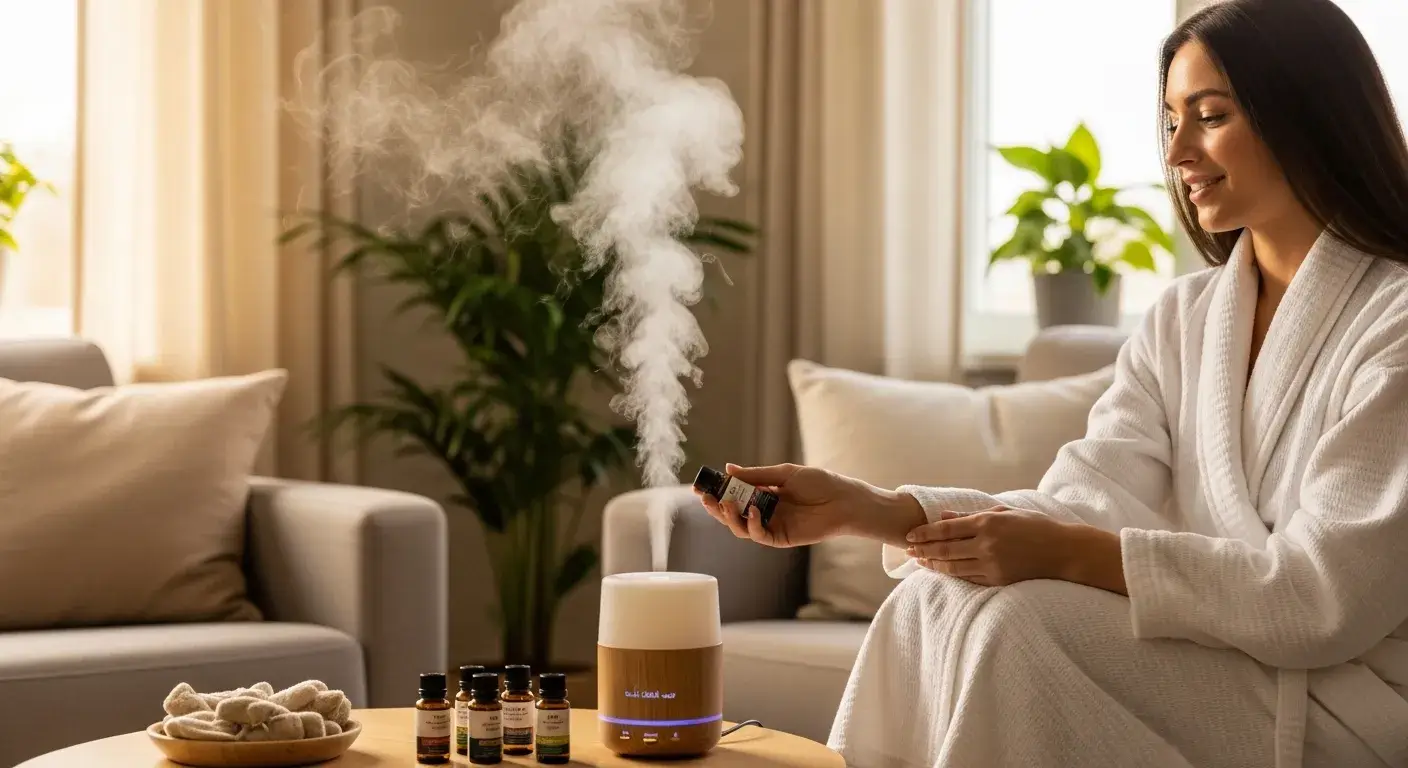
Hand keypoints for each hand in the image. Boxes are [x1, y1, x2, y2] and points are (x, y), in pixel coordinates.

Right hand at [695, 463, 860, 547]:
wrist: (843, 500)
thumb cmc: (819, 483)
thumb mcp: (784, 474)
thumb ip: (756, 475)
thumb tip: (729, 468)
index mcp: (764, 493)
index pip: (735, 494)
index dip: (718, 491)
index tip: (702, 486)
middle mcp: (765, 511)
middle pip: (733, 513)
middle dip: (717, 507)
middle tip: (706, 498)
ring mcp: (772, 525)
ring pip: (741, 527)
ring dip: (730, 517)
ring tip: (726, 504)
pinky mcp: (780, 538)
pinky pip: (760, 535)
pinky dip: (753, 525)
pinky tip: (754, 512)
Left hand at [904, 506, 1083, 586]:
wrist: (1063, 552)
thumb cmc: (1035, 526)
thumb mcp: (1004, 512)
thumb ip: (972, 515)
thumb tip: (944, 515)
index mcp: (987, 524)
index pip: (946, 529)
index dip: (925, 533)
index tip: (910, 535)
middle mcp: (987, 545)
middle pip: (945, 550)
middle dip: (923, 550)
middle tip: (907, 550)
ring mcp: (992, 565)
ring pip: (953, 567)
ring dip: (933, 565)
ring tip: (919, 562)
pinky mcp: (998, 580)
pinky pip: (968, 579)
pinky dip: (952, 575)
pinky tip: (941, 572)